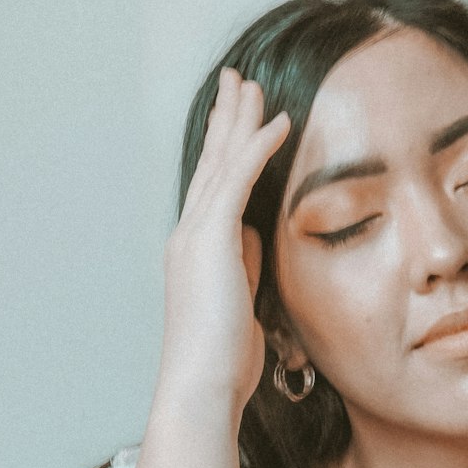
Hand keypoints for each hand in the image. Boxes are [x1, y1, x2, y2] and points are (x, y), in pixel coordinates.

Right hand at [156, 68, 290, 418]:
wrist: (202, 387)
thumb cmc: (223, 362)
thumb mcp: (240, 305)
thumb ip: (244, 267)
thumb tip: (255, 238)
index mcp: (196, 252)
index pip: (214, 188)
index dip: (227, 149)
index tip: (239, 118)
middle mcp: (189, 236)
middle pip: (211, 163)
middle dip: (226, 119)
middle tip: (237, 80)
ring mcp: (195, 236)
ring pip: (221, 162)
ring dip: (239, 119)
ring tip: (253, 84)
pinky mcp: (210, 241)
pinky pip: (237, 181)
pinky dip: (257, 147)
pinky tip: (277, 122)